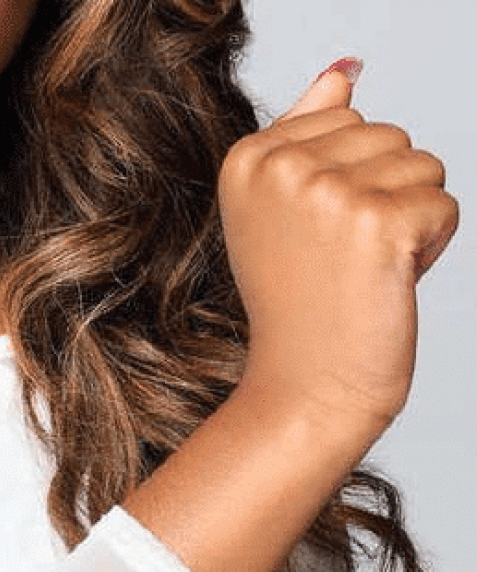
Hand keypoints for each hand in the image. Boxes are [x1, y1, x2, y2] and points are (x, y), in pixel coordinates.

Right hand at [217, 58, 459, 444]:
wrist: (304, 382)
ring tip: (364, 266)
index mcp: (248, 157)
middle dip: (385, 193)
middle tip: (343, 255)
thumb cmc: (298, 301)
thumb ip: (308, 129)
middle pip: (388, 135)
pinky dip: (431, 246)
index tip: (313, 232)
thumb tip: (345, 68)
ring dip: (410, 218)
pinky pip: (444, 205)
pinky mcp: (375, 223)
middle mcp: (279, 167)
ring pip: (422, 166)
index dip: (349, 177)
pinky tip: (388, 279)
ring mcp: (324, 193)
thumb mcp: (282, 207)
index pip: (346, 120)